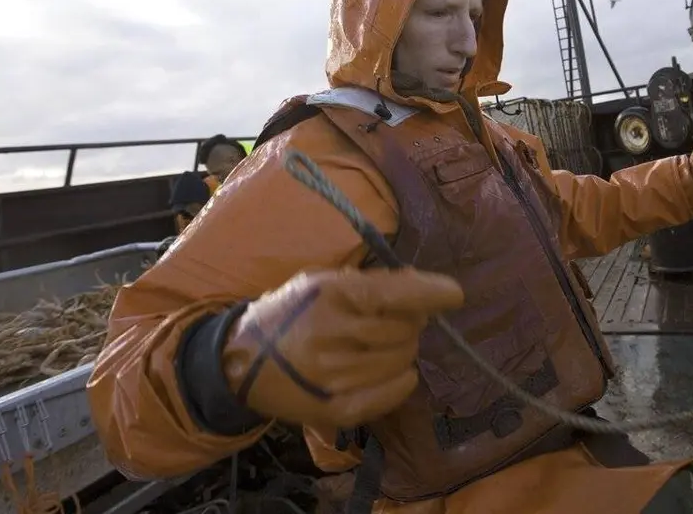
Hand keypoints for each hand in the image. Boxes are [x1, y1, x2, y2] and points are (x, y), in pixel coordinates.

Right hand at [222, 267, 463, 428]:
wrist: (238, 363)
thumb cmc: (288, 313)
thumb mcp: (321, 283)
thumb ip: (372, 283)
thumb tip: (424, 284)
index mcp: (330, 296)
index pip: (396, 294)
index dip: (432, 293)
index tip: (454, 294)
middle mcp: (332, 336)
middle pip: (406, 330)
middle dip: (410, 323)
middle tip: (390, 323)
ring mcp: (335, 377)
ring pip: (403, 360)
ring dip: (402, 351)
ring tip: (377, 347)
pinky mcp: (337, 409)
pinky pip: (394, 392)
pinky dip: (401, 380)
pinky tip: (390, 371)